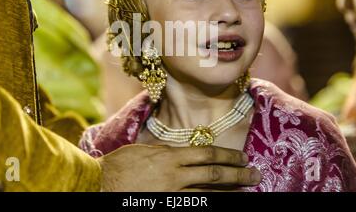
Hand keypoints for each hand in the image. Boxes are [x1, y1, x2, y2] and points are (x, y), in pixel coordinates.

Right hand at [97, 144, 260, 191]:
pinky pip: (193, 204)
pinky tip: (220, 200)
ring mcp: (172, 193)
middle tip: (255, 173)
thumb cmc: (121, 163)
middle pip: (213, 174)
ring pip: (208, 192)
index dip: (228, 155)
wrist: (100, 183)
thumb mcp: (146, 149)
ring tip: (246, 189)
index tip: (242, 157)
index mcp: (171, 156)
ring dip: (229, 191)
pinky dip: (208, 201)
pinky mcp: (166, 205)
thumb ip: (168, 151)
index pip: (207, 154)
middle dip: (237, 173)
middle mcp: (176, 175)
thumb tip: (185, 152)